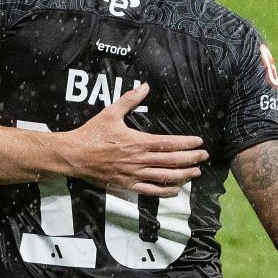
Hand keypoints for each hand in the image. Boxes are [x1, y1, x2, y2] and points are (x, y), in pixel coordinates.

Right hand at [57, 84, 207, 196]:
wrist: (74, 155)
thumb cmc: (92, 133)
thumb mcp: (110, 112)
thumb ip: (129, 100)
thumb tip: (145, 85)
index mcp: (138, 142)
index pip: (168, 143)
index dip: (186, 143)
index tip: (199, 142)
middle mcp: (139, 160)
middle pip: (171, 161)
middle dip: (191, 159)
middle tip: (204, 156)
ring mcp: (134, 174)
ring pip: (164, 177)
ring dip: (183, 175)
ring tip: (196, 172)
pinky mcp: (126, 186)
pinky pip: (150, 191)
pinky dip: (165, 191)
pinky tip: (176, 190)